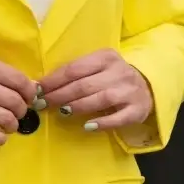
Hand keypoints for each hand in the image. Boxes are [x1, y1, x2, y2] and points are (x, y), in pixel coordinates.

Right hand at [0, 54, 37, 145]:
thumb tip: (26, 86)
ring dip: (13, 125)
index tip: (28, 97)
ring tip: (8, 125)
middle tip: (17, 113)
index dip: (30, 92)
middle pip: (16, 101)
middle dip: (22, 110)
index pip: (19, 79)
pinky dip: (0, 138)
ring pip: (7, 119)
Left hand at [38, 48, 153, 129]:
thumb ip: (75, 74)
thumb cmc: (112, 78)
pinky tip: (88, 126)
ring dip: (77, 106)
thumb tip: (42, 86)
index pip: (74, 68)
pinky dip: (102, 122)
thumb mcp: (97, 68)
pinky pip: (118, 118)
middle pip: (84, 85)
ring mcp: (129, 91)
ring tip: (62, 112)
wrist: (147, 87)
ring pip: (99, 99)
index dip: (53, 81)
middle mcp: (119, 72)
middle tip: (42, 105)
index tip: (37, 90)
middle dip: (60, 95)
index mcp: (105, 57)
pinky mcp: (137, 110)